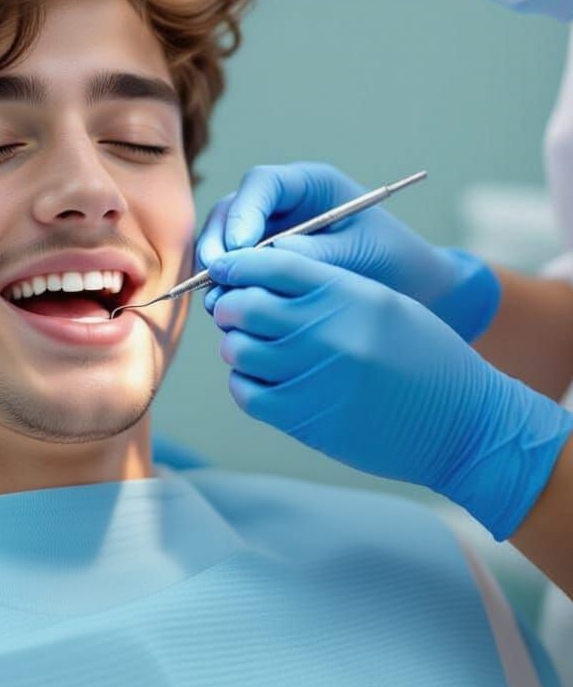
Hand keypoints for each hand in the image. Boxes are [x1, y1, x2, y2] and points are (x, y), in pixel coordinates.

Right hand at [196, 162, 499, 341]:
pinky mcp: (259, 263)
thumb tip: (270, 254)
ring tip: (218, 303)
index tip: (239, 247)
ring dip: (215, 270)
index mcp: (309, 185)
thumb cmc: (393, 261)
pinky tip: (227, 312)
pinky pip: (231, 270)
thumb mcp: (361, 255)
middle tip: (215, 276)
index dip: (244, 212)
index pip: (262, 184)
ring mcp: (265, 232)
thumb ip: (317, 254)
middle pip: (230, 211)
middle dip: (218, 243)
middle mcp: (280, 204)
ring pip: (222, 241)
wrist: (410, 289)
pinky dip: (224, 288)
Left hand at [208, 245, 572, 540]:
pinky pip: (246, 392)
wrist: (463, 424)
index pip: (270, 263)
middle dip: (230, 305)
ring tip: (253, 348)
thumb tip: (255, 280)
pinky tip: (263, 379)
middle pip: (243, 305)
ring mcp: (311, 374)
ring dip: (237, 346)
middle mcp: (325, 329)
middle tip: (233, 311)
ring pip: (237, 349)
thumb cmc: (421, 356)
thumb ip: (322, 286)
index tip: (224, 267)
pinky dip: (245, 382)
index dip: (237, 262)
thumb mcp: (381, 302)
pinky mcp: (303, 417)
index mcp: (346, 292)